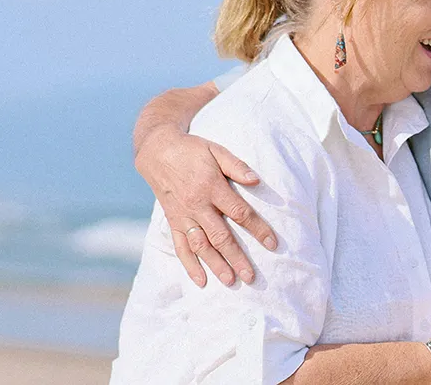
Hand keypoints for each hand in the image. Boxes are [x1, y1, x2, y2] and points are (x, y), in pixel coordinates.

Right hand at [134, 127, 275, 286]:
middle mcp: (197, 205)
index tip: (272, 244)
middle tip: (251, 276)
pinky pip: (180, 246)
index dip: (257, 229)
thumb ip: (237, 166)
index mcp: (211, 187)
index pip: (240, 213)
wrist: (157, 151)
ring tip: (231, 281)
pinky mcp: (172, 221)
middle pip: (220, 236)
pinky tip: (201, 280)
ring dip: (215, 265)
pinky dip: (189, 264)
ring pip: (201, 245)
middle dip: (237, 257)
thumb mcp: (216, 150)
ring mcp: (183, 216)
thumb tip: (257, 180)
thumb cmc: (193, 150)